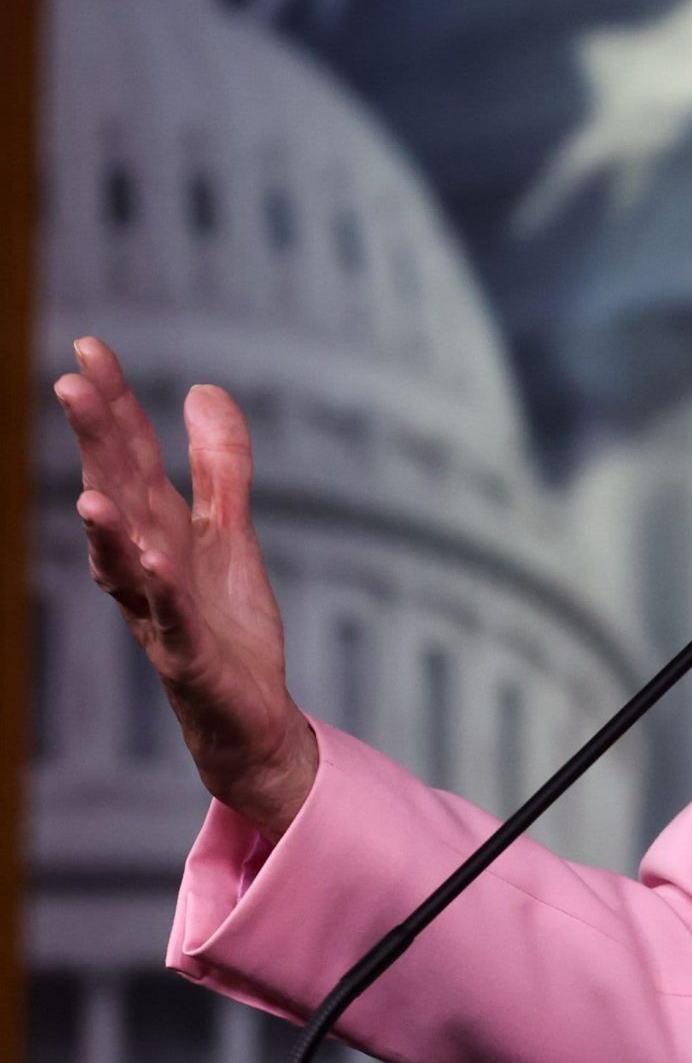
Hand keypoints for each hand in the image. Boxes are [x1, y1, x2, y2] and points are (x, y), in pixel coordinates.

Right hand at [54, 337, 315, 833]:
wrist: (249, 713)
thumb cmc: (226, 623)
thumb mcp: (229, 531)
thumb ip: (220, 465)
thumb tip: (202, 389)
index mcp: (157, 529)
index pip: (128, 457)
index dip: (112, 405)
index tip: (89, 349)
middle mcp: (145, 564)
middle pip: (116, 495)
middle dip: (95, 444)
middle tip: (71, 386)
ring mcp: (159, 611)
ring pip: (125, 562)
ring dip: (107, 526)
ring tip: (92, 489)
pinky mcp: (188, 655)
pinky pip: (170, 619)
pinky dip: (161, 590)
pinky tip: (157, 560)